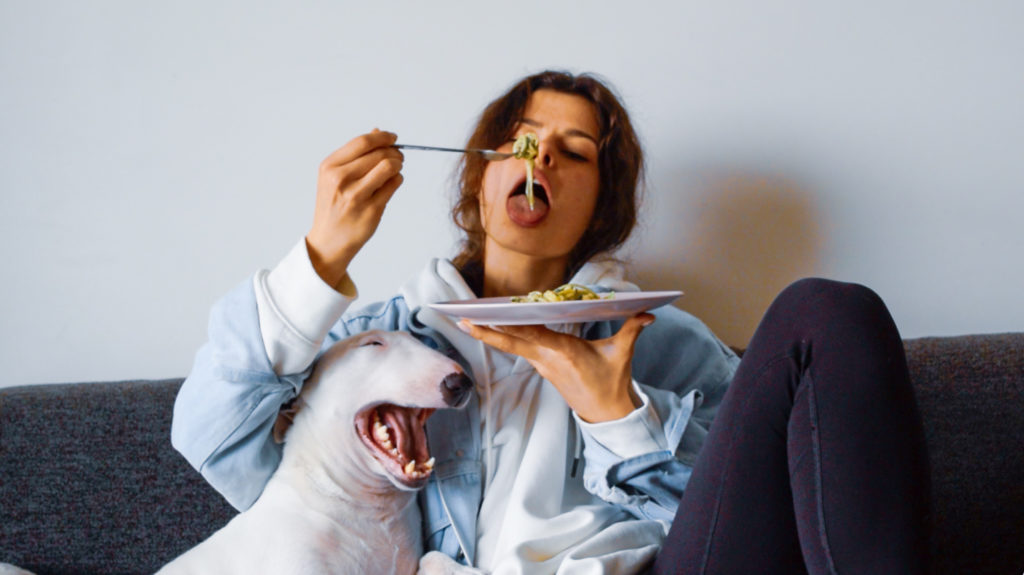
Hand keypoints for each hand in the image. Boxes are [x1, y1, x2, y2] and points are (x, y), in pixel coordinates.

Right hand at [306, 129, 403, 287]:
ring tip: (396, 169)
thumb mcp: (334, 176)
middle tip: (398, 157)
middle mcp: (340, 180)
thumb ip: (356, 154)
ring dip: (398, 165)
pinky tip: (391, 183)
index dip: (382, 137)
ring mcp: (356, 196)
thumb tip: (378, 132)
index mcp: (329, 167)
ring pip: (389, 167)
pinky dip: (397, 180)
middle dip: (394, 152)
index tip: (393, 138)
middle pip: (379, 154)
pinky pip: (394, 185)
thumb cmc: (334, 205)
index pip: (362, 142)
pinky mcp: (371, 210)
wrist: (328, 240)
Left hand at [459, 313, 654, 422]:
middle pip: (512, 342)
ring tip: (468, 320)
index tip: (488, 317)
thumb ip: (631, 330)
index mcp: (563, 352)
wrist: (605, 413)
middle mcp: (548, 358)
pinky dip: (506, 338)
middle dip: (486, 331)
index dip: (509, 326)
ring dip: (490, 334)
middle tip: (462, 318)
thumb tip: (648, 314)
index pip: (532, 335)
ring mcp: (543, 364)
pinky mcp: (543, 368)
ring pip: (512, 346)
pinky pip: (520, 350)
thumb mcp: (622, 354)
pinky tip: (493, 328)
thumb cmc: (612, 382)